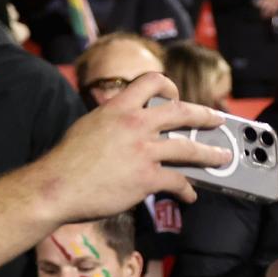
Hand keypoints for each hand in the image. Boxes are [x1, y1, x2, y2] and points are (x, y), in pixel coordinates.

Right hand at [43, 72, 230, 220]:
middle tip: (216, 119)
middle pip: (181, 112)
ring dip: (210, 154)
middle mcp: (135, 124)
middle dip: (204, 116)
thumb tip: (119, 126)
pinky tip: (189, 195)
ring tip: (221, 158)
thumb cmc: (64, 162)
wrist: (56, 187)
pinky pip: (177, 181)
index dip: (167, 86)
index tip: (173, 95)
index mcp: (117, 108)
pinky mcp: (147, 178)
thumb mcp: (87, 127)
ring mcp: (144, 151)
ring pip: (189, 148)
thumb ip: (109, 122)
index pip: (151, 81)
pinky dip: (187, 190)